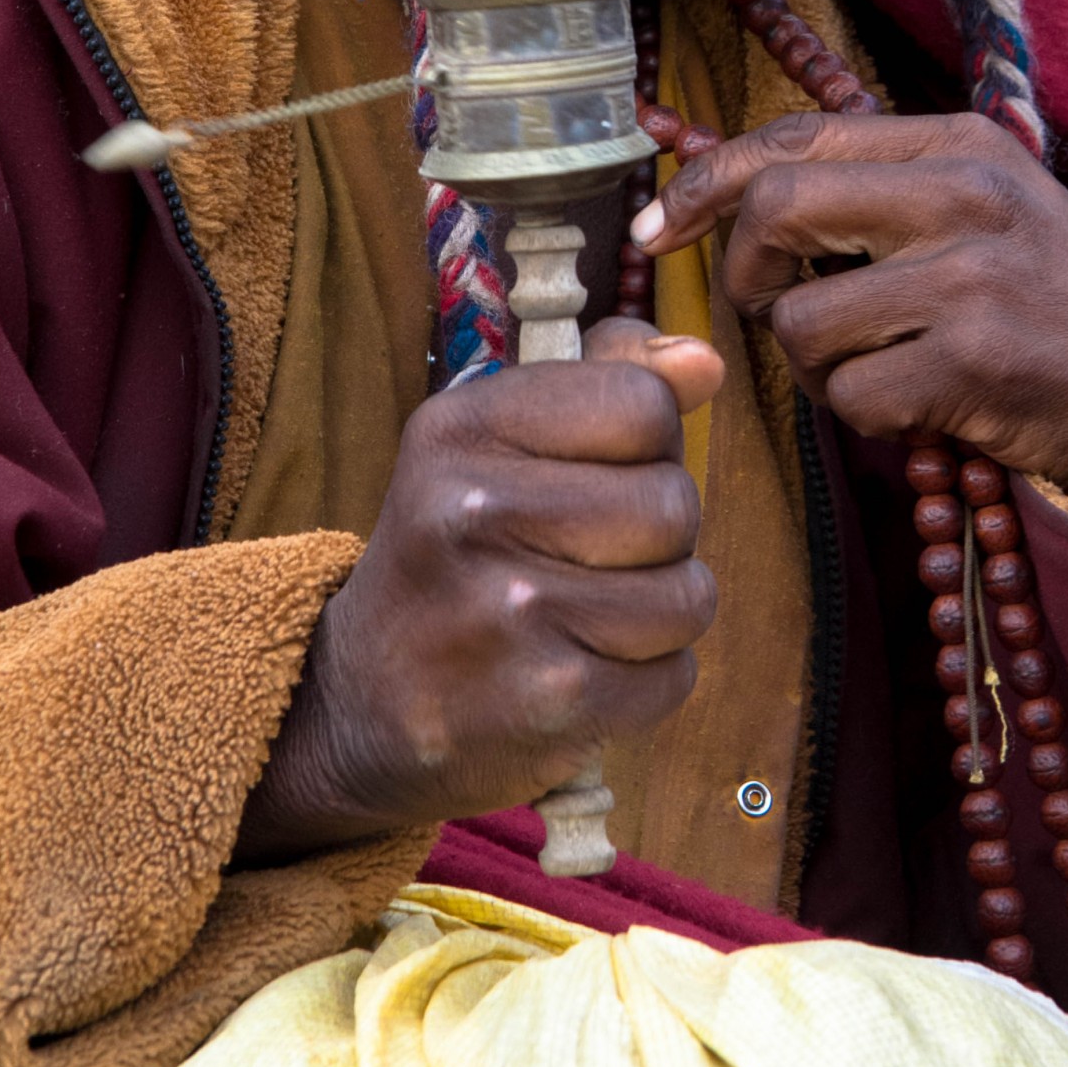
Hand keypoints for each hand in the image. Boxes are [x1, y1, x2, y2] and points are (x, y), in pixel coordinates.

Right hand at [234, 321, 721, 864]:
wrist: (363, 704)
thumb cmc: (460, 552)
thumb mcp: (500, 443)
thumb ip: (609, 383)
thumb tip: (704, 362)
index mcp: (463, 426)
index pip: (643, 404)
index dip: (647, 444)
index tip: (599, 474)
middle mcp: (475, 510)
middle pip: (674, 503)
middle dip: (659, 537)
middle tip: (590, 558)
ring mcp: (513, 611)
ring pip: (688, 595)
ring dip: (659, 614)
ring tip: (589, 618)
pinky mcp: (550, 701)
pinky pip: (675, 676)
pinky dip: (646, 682)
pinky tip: (582, 673)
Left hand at [632, 113, 1067, 531]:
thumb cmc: (1059, 301)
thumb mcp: (985, 210)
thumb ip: (880, 192)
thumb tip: (733, 193)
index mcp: (957, 142)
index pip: (794, 137)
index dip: (705, 183)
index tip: (658, 228)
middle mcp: (963, 191)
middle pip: (776, 207)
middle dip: (745, 272)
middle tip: (768, 310)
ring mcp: (972, 274)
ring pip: (801, 322)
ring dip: (818, 368)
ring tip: (884, 371)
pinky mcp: (977, 360)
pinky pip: (851, 398)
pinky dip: (868, 420)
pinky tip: (924, 410)